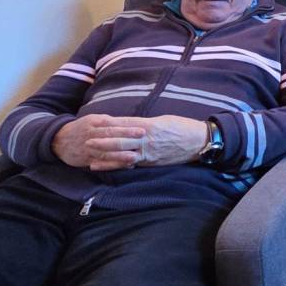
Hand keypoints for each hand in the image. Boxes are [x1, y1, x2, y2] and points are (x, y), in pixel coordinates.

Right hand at [52, 114, 146, 170]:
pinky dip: (113, 165)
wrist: (58, 140)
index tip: (141, 129)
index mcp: (94, 122)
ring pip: (105, 151)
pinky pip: (101, 163)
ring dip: (120, 155)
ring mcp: (88, 148)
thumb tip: (131, 122)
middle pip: (110, 136)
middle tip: (142, 138)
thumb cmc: (82, 128)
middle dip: (127, 137)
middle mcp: (91, 134)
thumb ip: (110, 122)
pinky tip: (124, 166)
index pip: (113, 124)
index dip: (127, 127)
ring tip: (134, 156)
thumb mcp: (93, 120)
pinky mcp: (86, 159)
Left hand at [91, 115, 209, 166]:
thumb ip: (147, 123)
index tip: (95, 121)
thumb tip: (132, 124)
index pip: (125, 123)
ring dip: (105, 153)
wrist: (199, 141)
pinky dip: (115, 165)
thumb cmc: (183, 128)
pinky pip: (130, 163)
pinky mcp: (151, 161)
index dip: (109, 123)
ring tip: (90, 153)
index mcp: (150, 125)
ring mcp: (148, 151)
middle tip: (87, 139)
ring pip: (122, 152)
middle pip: (120, 138)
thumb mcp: (164, 120)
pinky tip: (103, 166)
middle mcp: (147, 138)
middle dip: (102, 139)